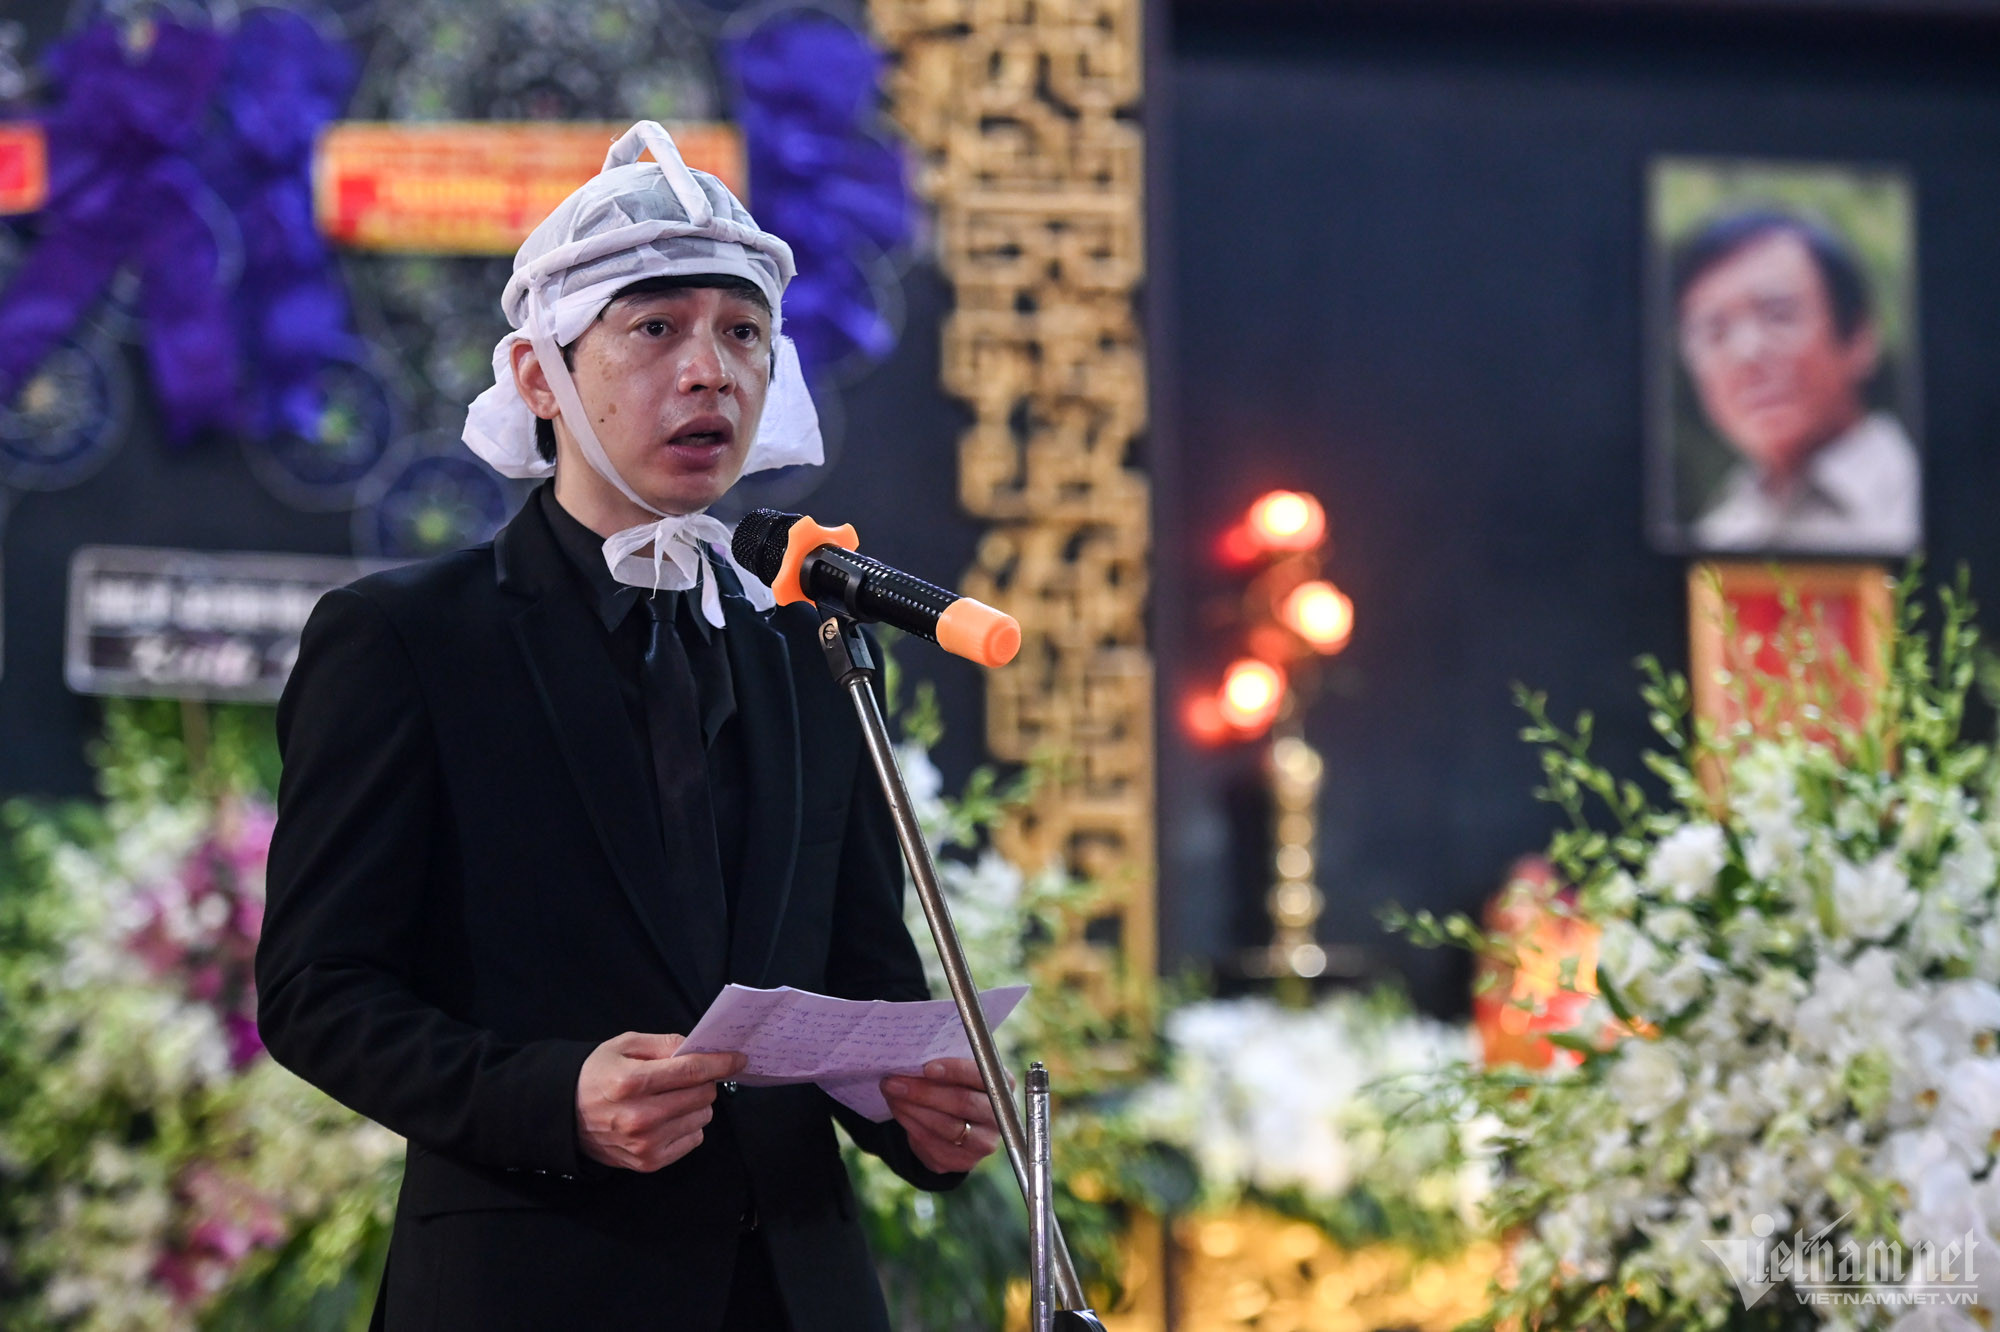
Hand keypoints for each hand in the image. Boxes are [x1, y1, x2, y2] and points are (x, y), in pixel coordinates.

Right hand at [575, 1032, 746, 1172]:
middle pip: (702, 1095)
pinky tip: (668, 1118)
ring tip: (672, 1098)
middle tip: (690, 1077)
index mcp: (631, 1082)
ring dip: (696, 1104)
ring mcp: (645, 1143)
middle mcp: (639, 1116)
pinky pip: (694, 1139)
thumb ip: (664, 1044)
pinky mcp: (648, 1162)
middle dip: (704, 1081)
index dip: (720, 1063)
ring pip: (702, 1118)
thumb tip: (699, 1048)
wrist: (565, 1116)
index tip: (738, 1058)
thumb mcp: (624, 1045)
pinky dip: (688, 1126)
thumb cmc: (597, 1075)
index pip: (691, 1071)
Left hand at [881, 1059, 1002, 1174]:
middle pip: (962, 1103)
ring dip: (913, 1109)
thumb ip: (943, 1062)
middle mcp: (999, 1115)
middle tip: (893, 1082)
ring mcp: (983, 1142)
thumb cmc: (953, 1084)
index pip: (981, 1075)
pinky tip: (899, 1112)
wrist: (956, 1121)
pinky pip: (935, 1146)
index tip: (926, 1068)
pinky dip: (912, 1127)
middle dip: (923, 1092)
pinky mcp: (964, 1161)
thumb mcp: (955, 1069)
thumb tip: (910, 1056)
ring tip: (892, 1094)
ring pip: (946, 1127)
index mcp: (1002, 1083)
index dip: (954, 1071)